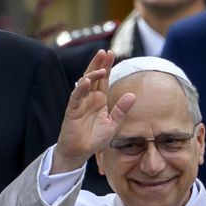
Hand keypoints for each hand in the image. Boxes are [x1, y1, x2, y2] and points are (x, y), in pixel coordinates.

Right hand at [53, 49, 135, 172]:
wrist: (80, 152)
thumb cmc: (94, 138)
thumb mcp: (113, 124)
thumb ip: (121, 110)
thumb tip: (133, 95)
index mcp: (99, 100)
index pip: (103, 79)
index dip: (107, 66)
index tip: (111, 53)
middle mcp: (89, 98)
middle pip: (93, 76)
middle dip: (98, 64)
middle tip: (105, 52)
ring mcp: (80, 103)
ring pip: (84, 84)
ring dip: (91, 75)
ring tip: (101, 68)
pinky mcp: (72, 111)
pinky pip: (76, 97)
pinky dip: (81, 89)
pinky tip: (87, 82)